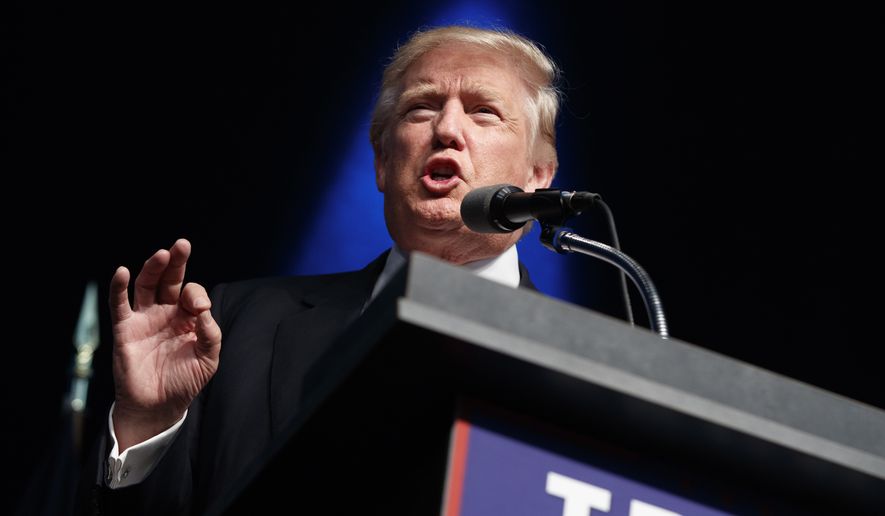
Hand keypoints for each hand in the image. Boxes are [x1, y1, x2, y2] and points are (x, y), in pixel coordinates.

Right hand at [109, 238, 220, 450]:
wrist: (158, 407)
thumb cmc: (185, 381)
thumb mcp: (208, 360)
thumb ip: (210, 335)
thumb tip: (205, 310)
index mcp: (188, 318)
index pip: (192, 294)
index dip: (197, 295)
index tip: (200, 308)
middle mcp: (166, 313)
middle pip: (170, 280)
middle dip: (176, 262)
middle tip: (181, 244)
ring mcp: (145, 319)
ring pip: (146, 286)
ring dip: (152, 268)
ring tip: (161, 255)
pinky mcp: (125, 329)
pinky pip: (119, 305)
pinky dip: (119, 287)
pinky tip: (123, 272)